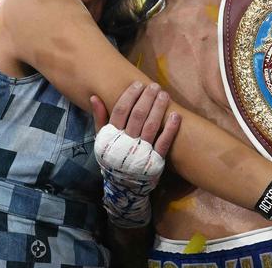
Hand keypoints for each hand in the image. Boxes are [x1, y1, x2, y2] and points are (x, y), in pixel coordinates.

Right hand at [91, 82, 180, 227]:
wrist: (122, 186)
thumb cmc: (112, 157)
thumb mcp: (102, 140)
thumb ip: (99, 118)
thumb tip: (95, 97)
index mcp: (112, 136)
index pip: (121, 111)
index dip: (130, 96)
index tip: (138, 84)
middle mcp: (126, 143)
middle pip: (138, 115)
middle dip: (147, 98)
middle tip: (154, 86)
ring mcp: (142, 152)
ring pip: (151, 126)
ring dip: (158, 108)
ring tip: (164, 95)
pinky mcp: (155, 160)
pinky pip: (164, 143)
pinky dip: (170, 129)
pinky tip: (176, 115)